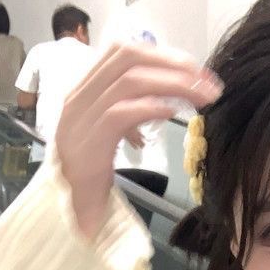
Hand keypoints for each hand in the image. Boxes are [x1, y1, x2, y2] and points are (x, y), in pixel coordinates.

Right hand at [54, 44, 220, 240]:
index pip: (122, 52)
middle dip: (172, 63)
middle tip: (204, 80)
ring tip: (199, 97)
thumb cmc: (89, 180)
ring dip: (172, 84)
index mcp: (82, 92)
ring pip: (129, 81)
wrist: (65, 217)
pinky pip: (122, 113)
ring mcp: (81, 120)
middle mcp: (78, 99)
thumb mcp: (108, 137)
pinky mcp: (89, 143)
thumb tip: (161, 102)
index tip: (193, 69)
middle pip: (128, 57)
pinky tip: (172, 113)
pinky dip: (151, 108)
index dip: (161, 54)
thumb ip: (127, 114)